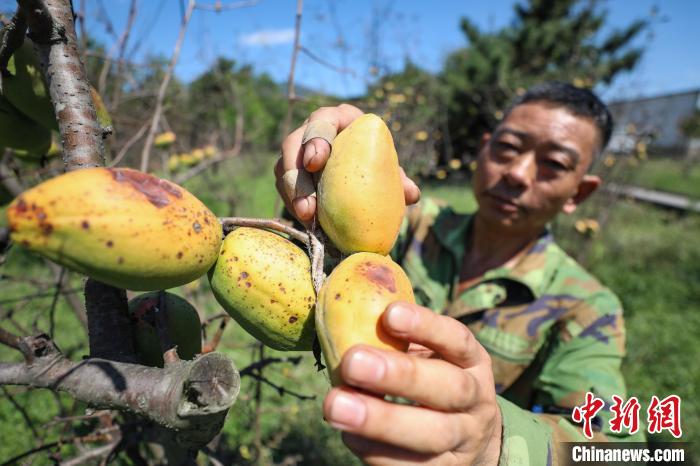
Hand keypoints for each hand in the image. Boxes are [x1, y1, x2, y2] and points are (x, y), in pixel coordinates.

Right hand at [275, 104, 420, 223]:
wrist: (362, 174)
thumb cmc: (378, 164)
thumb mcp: (388, 169)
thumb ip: (398, 179)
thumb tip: (412, 194)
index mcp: (339, 120)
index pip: (322, 120)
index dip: (316, 137)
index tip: (316, 161)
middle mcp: (312, 130)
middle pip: (293, 144)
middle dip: (296, 172)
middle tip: (308, 202)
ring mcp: (297, 151)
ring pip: (283, 167)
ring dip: (292, 193)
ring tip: (306, 216)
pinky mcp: (290, 173)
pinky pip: (284, 186)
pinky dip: (293, 203)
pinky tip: (307, 222)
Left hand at [323, 302, 501, 465]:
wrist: (471, 442)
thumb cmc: (433, 384)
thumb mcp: (431, 358)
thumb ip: (399, 343)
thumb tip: (345, 316)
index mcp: (471, 363)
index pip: (457, 339)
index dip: (426, 326)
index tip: (390, 314)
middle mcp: (474, 401)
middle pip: (448, 389)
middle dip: (399, 376)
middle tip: (353, 362)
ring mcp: (463, 441)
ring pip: (431, 434)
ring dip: (380, 420)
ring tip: (336, 404)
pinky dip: (376, 451)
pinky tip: (349, 435)